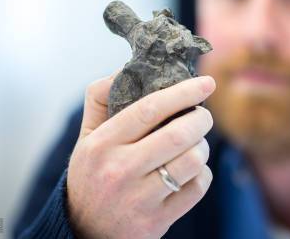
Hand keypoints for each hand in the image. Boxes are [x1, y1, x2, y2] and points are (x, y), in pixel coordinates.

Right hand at [67, 73, 215, 238]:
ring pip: (192, 161)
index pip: (150, 109)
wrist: (83, 231)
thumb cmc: (92, 174)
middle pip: (178, 134)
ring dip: (203, 147)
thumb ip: (101, 98)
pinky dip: (202, 174)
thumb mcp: (87, 136)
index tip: (206, 82)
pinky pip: (197, 188)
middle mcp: (119, 170)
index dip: (183, 92)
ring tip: (195, 143)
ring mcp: (139, 199)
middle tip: (203, 116)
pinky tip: (191, 171)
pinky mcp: (156, 221)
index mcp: (101, 144)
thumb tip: (130, 67)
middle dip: (201, 119)